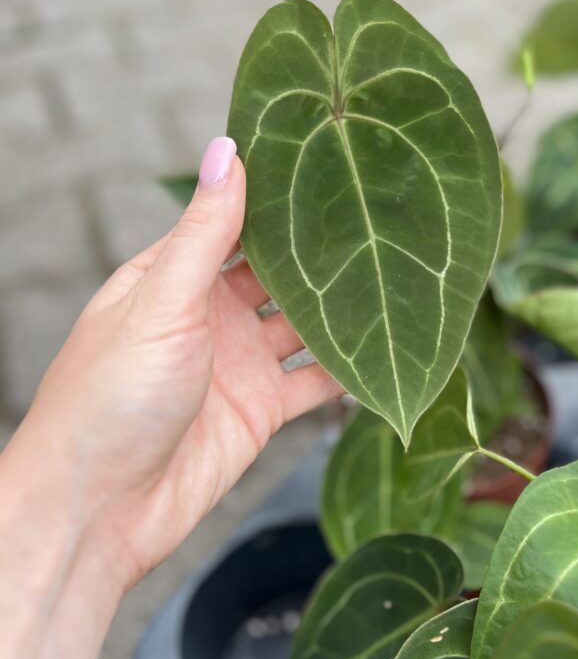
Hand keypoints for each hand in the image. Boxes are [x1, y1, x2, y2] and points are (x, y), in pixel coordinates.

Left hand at [6, 137, 341, 593]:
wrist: (102, 509)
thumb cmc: (109, 397)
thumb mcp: (161, 302)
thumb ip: (204, 232)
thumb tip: (226, 150)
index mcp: (170, 277)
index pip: (231, 221)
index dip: (274, 196)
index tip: (327, 162)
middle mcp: (207, 314)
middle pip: (273, 271)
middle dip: (317, 250)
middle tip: (377, 214)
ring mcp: (237, 363)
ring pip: (302, 323)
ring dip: (339, 306)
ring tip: (393, 272)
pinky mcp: (262, 409)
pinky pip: (315, 380)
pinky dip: (348, 367)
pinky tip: (385, 348)